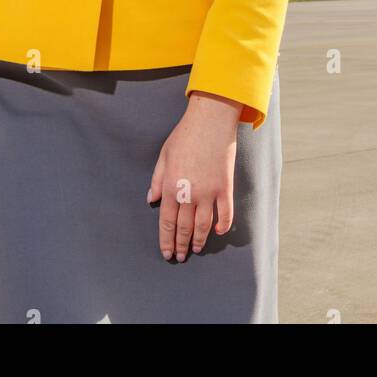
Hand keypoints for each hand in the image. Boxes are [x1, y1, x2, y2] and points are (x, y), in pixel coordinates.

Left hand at [147, 92, 240, 260]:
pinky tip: (219, 232)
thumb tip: (151, 199)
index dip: (166, 240)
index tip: (167, 253)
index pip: (167, 222)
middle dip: (181, 245)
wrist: (210, 120)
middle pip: (184, 227)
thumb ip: (156, 180)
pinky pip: (225, 213)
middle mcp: (189, 193)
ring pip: (204, 225)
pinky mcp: (225, 187)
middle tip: (180, 256)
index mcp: (171, 186)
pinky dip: (223, 226)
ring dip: (199, 240)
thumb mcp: (164, 155)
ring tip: (196, 248)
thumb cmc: (185, 135)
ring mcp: (209, 192)